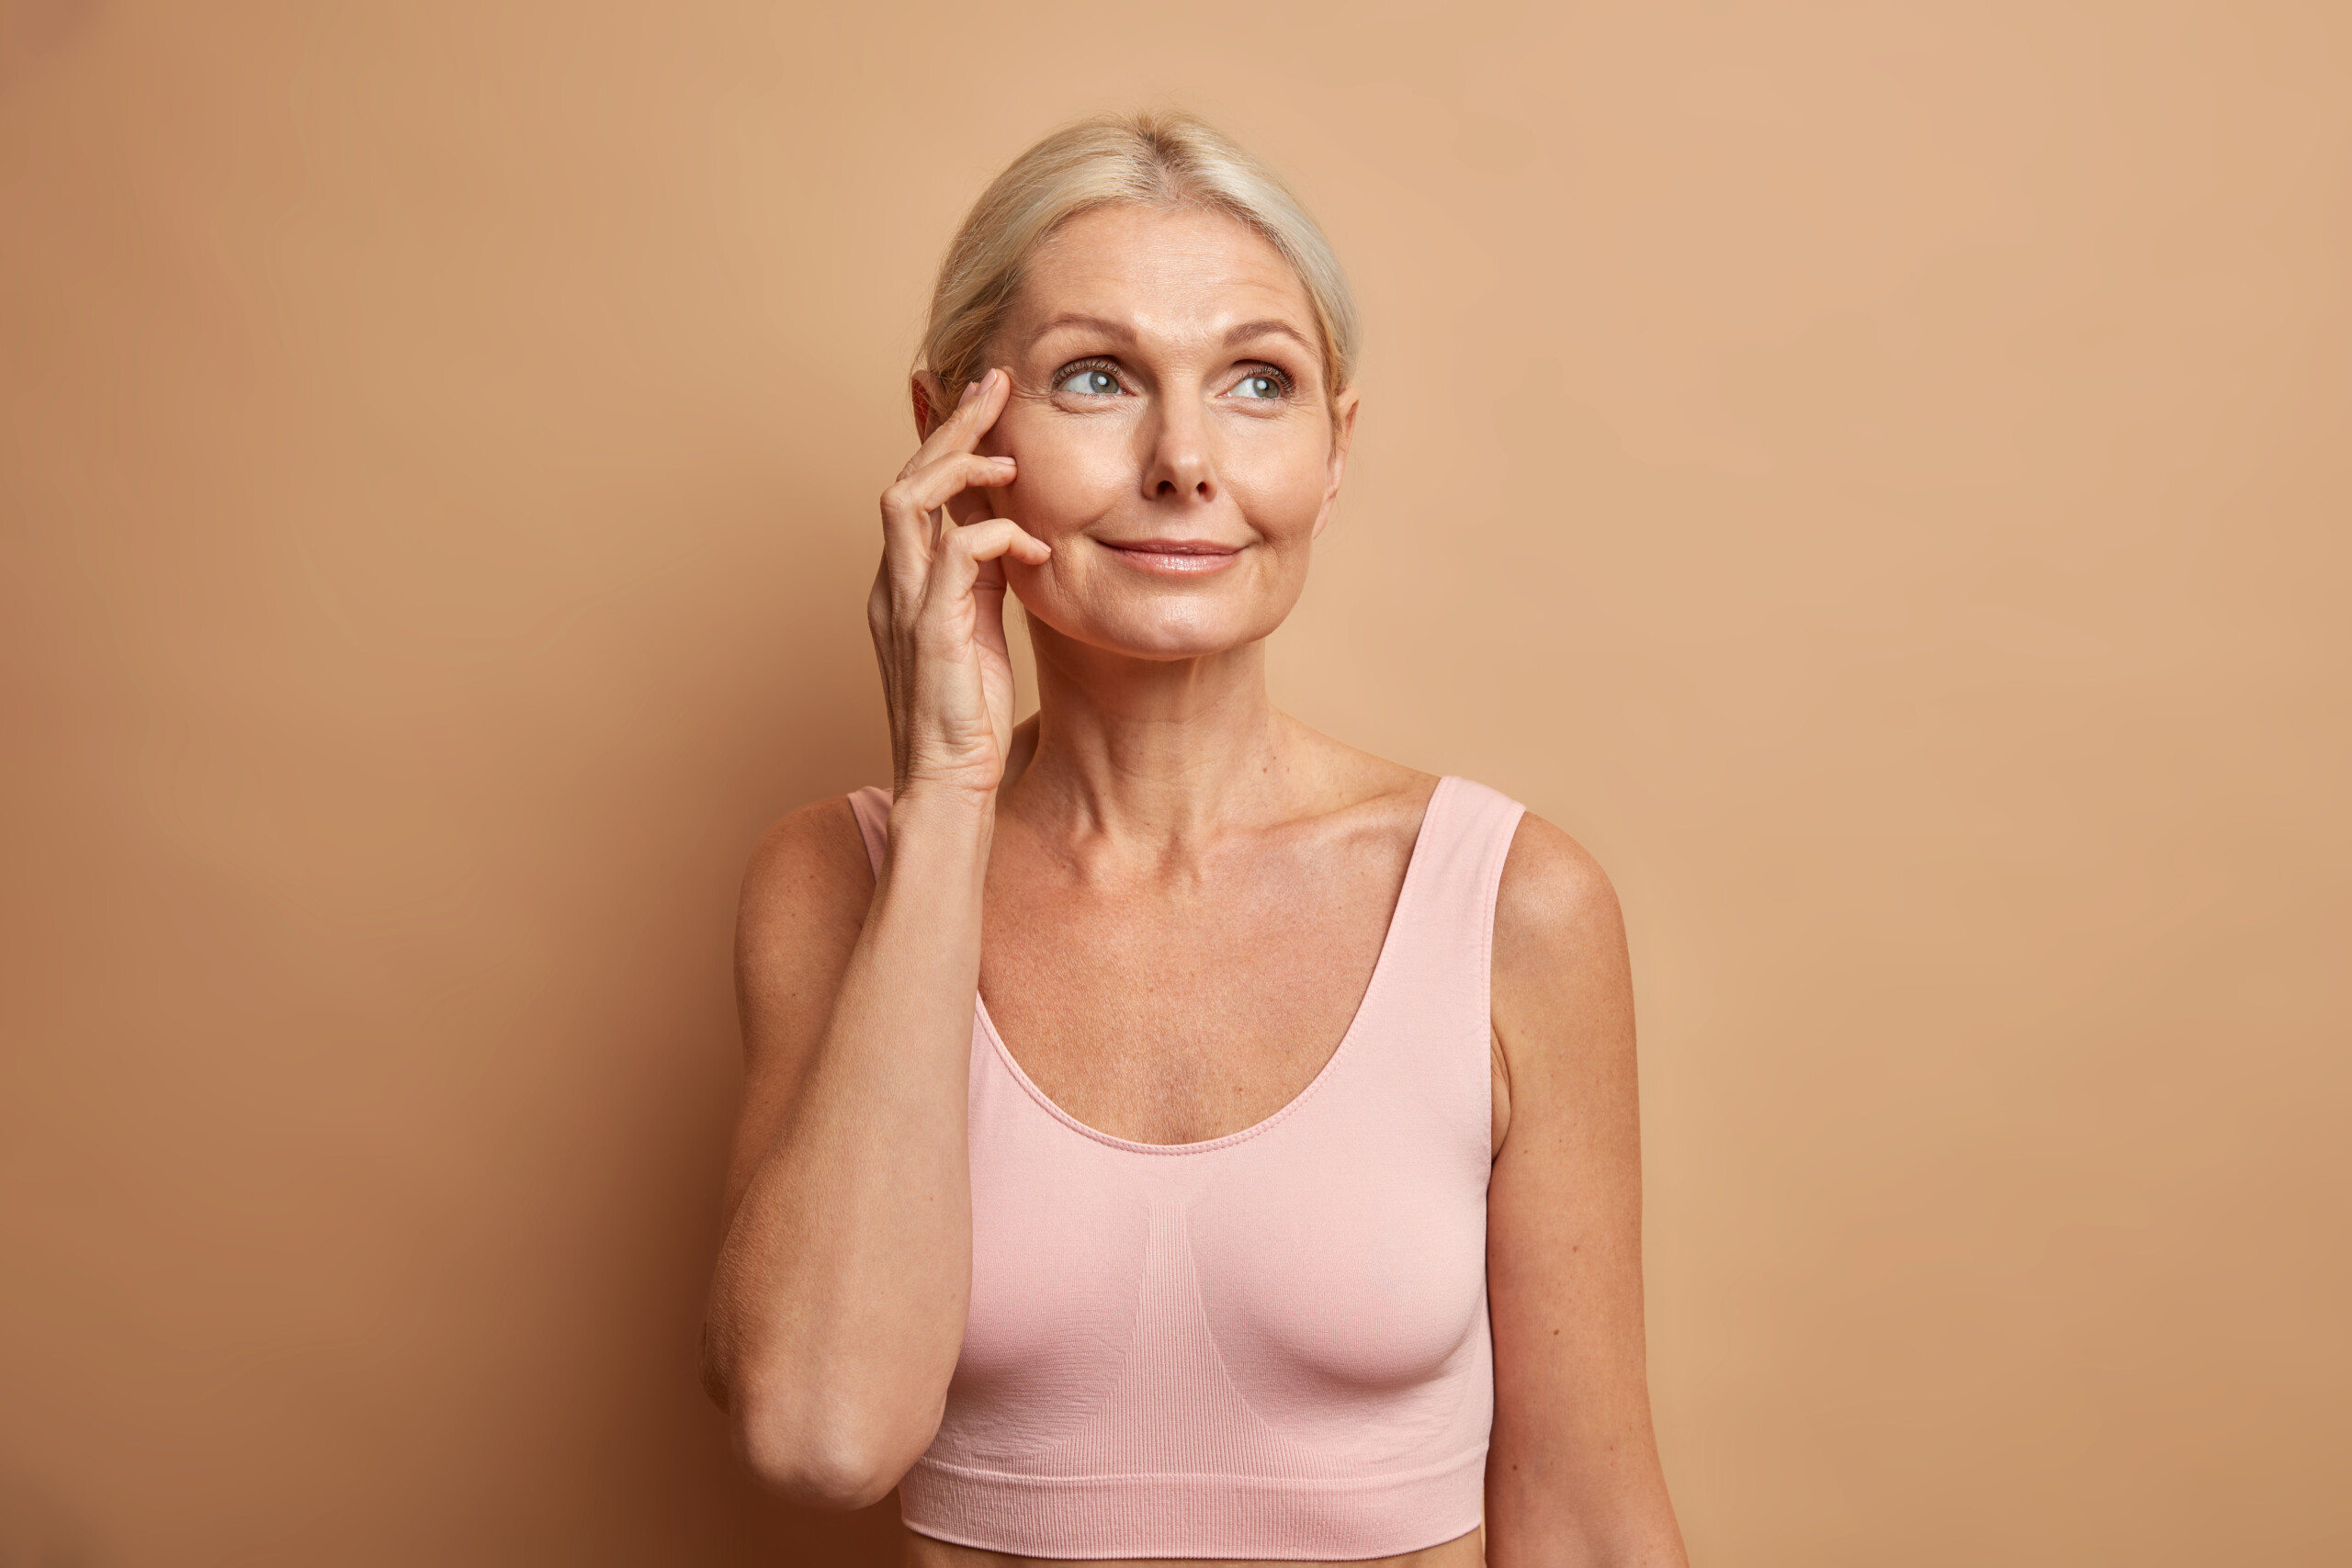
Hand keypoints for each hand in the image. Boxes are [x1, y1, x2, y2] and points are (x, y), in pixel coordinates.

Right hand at [866, 367, 1049, 804]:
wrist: (946, 785)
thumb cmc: (963, 716)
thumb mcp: (977, 627)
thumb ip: (982, 577)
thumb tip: (1009, 530)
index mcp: (901, 582)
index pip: (914, 490)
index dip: (945, 440)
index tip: (986, 399)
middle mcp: (891, 584)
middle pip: (907, 478)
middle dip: (951, 425)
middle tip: (995, 383)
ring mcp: (903, 604)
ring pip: (911, 500)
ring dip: (961, 463)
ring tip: (1008, 451)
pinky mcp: (929, 629)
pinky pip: (955, 554)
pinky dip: (996, 535)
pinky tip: (1032, 546)